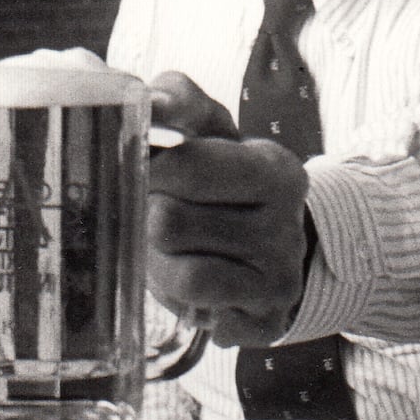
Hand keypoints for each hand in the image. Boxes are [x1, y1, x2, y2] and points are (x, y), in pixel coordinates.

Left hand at [147, 72, 308, 345]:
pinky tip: (191, 287)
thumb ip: (179, 101)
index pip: (186, 165)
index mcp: (273, 167)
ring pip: (182, 272)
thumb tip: (153, 101)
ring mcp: (280, 274)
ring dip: (159, 265)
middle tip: (151, 218)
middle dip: (147, 223)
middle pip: (170, 223)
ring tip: (169, 254)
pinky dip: (181, 298)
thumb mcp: (209, 134)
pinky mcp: (267, 317)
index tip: (132, 172)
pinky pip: (198, 308)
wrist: (270, 254)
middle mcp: (286, 221)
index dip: (144, 171)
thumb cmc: (224, 187)